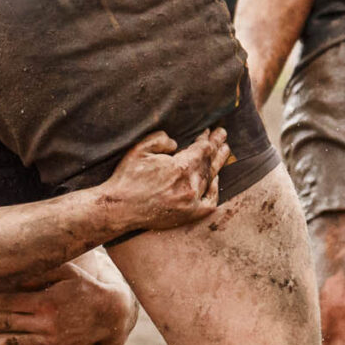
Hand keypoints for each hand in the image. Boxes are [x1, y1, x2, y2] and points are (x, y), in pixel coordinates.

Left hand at [0, 267, 136, 344]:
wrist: (111, 314)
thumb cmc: (86, 286)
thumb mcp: (65, 273)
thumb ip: (38, 274)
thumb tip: (11, 272)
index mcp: (46, 301)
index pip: (9, 300)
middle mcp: (46, 323)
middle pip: (8, 322)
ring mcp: (51, 338)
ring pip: (16, 341)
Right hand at [99, 128, 227, 233]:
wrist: (119, 208)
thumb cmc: (127, 177)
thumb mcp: (140, 148)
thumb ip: (161, 139)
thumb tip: (176, 142)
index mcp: (180, 167)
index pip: (202, 149)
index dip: (207, 138)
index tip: (210, 130)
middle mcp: (190, 185)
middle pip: (210, 161)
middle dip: (217, 146)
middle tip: (223, 134)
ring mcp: (192, 202)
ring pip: (211, 178)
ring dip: (219, 163)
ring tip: (225, 151)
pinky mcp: (189, 214)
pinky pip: (210, 201)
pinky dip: (215, 189)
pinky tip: (215, 180)